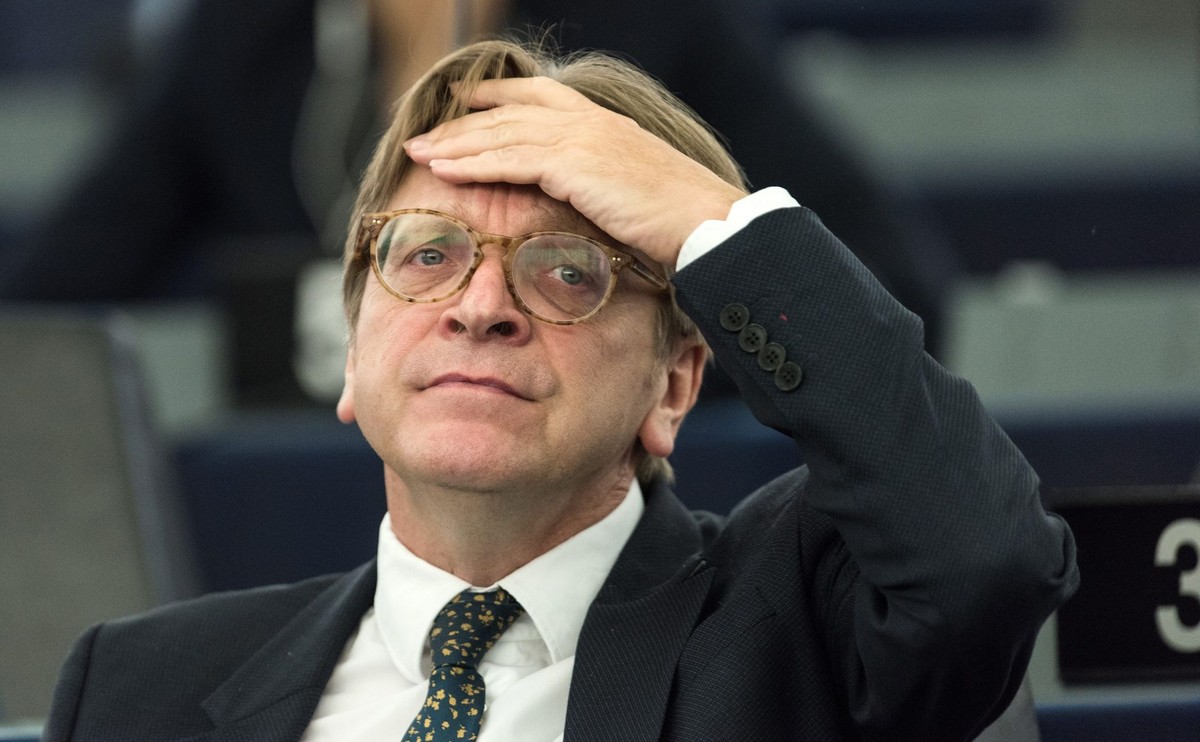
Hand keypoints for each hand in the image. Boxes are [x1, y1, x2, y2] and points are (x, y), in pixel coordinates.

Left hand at [403, 77, 746, 266]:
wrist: (705, 224)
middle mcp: (589, 122)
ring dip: (455, 145)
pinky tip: (444, 171)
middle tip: (424, 136)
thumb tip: (583, 201)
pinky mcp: (574, 164)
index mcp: (604, 123)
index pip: (539, 95)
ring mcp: (582, 138)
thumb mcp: (634, 192)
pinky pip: (510, 159)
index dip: (498, 95)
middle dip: (461, 125)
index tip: (466, 101)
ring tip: (419, 154)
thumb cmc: (679, 221)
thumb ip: (602, 185)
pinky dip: (472, 165)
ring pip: (502, 134)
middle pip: (510, 113)